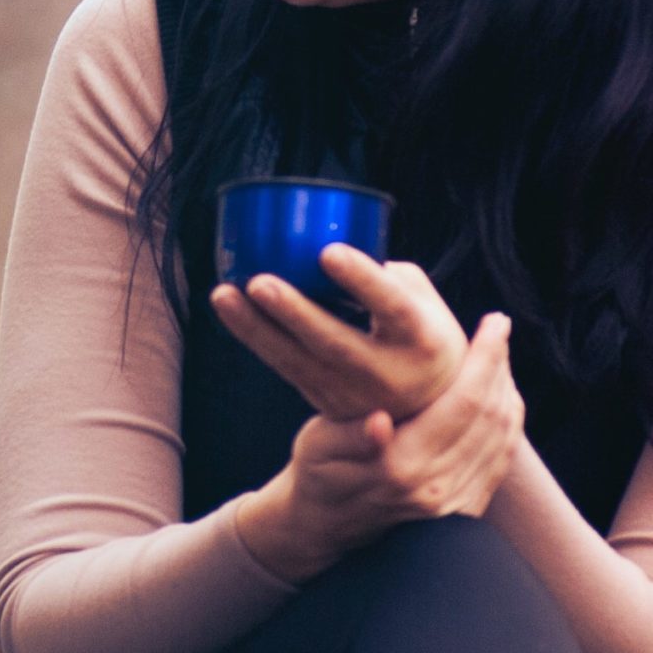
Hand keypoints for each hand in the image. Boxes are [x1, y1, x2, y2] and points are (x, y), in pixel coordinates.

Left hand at [209, 246, 469, 421]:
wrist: (429, 408)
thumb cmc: (423, 334)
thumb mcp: (425, 303)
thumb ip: (386, 274)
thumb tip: (334, 244)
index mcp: (422, 339)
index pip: (391, 307)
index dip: (362, 280)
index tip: (328, 252)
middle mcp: (388, 373)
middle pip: (334, 343)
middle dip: (293, 313)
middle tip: (258, 282)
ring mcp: (353, 395)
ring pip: (297, 362)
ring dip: (255, 328)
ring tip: (223, 294)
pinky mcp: (325, 402)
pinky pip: (284, 367)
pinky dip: (255, 338)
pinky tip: (230, 309)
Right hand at [236, 313, 523, 582]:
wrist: (327, 524)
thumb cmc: (318, 472)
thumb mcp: (319, 446)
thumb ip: (350, 436)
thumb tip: (378, 423)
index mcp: (400, 468)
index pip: (463, 403)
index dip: (485, 360)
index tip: (495, 322)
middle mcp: (435, 489)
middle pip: (490, 416)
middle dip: (500, 366)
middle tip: (499, 327)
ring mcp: (453, 505)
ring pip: (502, 436)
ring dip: (506, 390)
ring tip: (499, 355)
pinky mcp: (464, 511)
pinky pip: (501, 459)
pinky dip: (509, 422)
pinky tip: (501, 395)